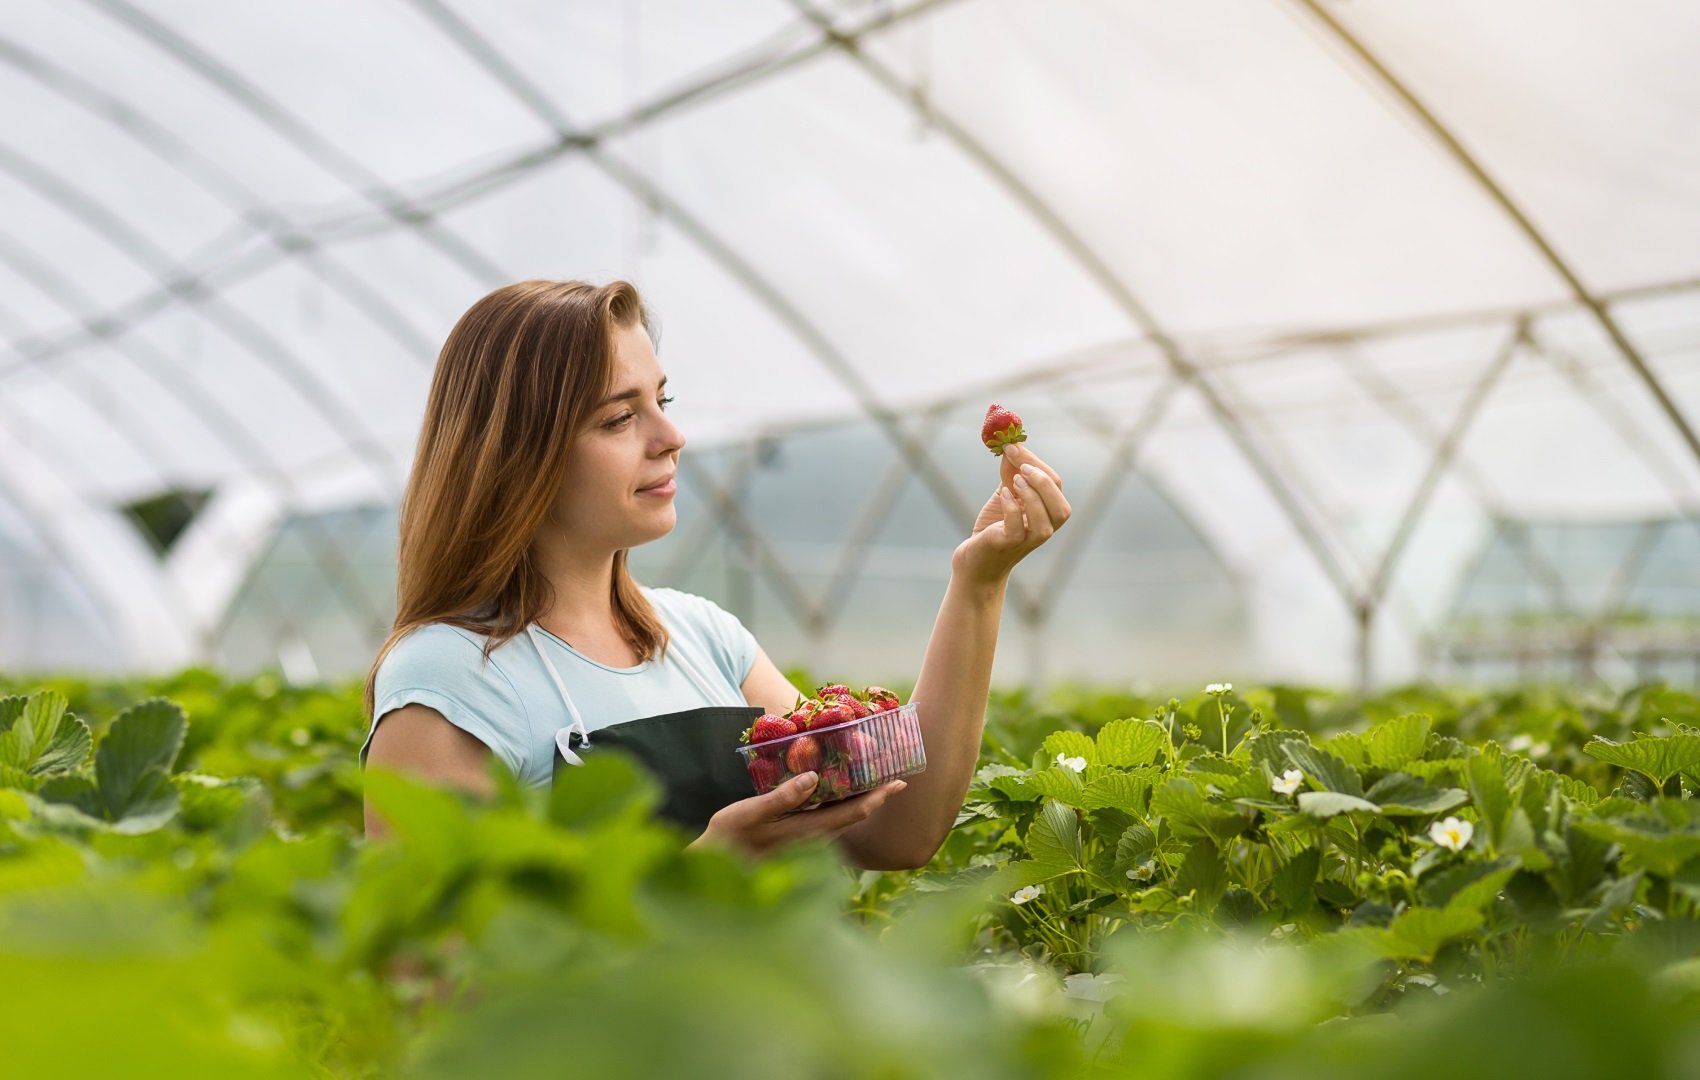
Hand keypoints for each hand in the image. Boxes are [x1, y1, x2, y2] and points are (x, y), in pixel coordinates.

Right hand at [690, 772, 908, 859]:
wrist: (711, 870)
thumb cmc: (726, 839)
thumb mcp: (748, 813)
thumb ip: (781, 798)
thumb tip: (813, 778)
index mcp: (806, 831)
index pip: (852, 813)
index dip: (878, 797)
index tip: (899, 782)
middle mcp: (813, 842)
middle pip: (854, 817)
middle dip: (876, 798)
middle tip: (895, 776)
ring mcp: (807, 846)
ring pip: (843, 822)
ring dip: (861, 803)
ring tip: (874, 782)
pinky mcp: (799, 845)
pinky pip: (830, 825)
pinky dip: (842, 809)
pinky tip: (839, 796)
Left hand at [952, 442, 1071, 586]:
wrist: (974, 559)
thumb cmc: (993, 527)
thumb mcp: (1005, 494)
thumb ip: (1011, 472)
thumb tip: (1011, 444)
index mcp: (1047, 513)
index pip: (1056, 486)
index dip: (1037, 463)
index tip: (1013, 446)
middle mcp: (1043, 529)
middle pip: (1061, 508)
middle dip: (1043, 482)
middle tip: (1020, 467)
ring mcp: (1027, 541)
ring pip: (1045, 523)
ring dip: (1032, 496)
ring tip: (1013, 481)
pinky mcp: (1007, 545)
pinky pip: (1017, 529)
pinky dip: (1012, 508)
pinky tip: (1002, 496)